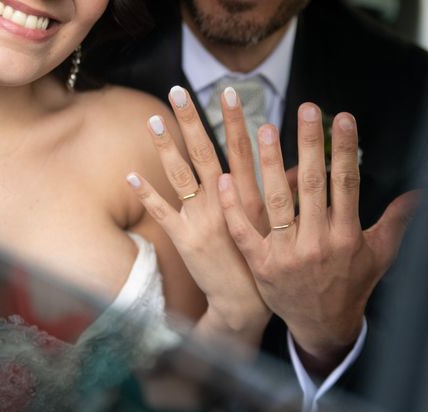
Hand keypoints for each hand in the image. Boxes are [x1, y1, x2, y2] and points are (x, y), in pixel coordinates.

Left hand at [126, 87, 269, 344]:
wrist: (244, 304)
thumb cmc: (263, 262)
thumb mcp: (277, 225)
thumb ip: (284, 192)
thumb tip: (297, 166)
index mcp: (250, 197)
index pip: (241, 150)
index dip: (233, 120)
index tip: (228, 92)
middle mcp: (224, 203)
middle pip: (205, 153)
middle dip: (192, 120)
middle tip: (179, 91)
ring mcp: (201, 220)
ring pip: (180, 175)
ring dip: (166, 146)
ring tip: (154, 119)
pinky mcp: (183, 238)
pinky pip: (161, 211)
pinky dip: (146, 193)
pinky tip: (130, 173)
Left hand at [217, 103, 419, 374]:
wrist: (322, 324)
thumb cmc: (351, 286)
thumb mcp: (380, 255)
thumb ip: (396, 222)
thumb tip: (420, 193)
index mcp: (347, 236)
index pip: (346, 183)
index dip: (345, 149)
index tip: (342, 118)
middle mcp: (317, 243)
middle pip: (313, 186)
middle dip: (310, 145)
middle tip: (305, 110)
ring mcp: (286, 255)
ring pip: (277, 203)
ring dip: (271, 165)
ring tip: (266, 129)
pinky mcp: (261, 265)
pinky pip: (245, 233)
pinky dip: (235, 207)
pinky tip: (227, 178)